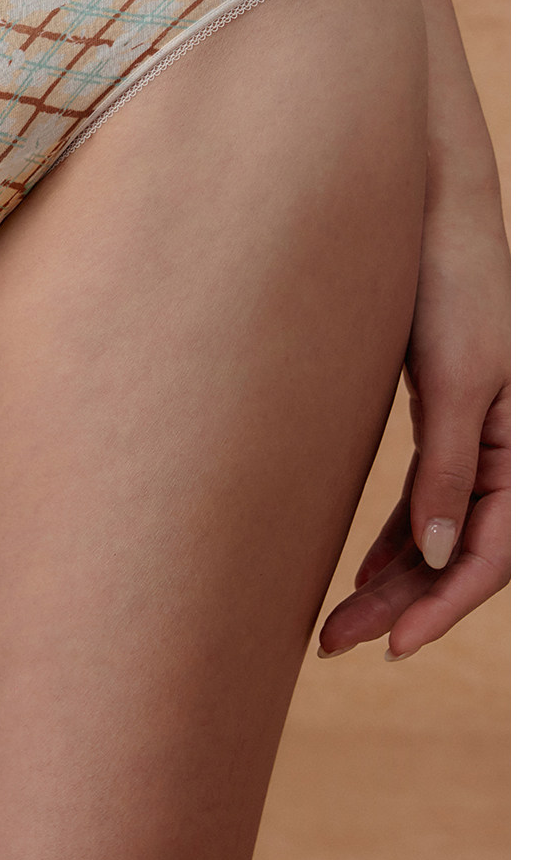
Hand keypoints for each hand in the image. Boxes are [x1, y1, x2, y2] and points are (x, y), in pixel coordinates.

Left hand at [317, 196, 509, 661]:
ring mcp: (480, 439)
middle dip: (403, 604)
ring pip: (439, 531)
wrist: (430, 214)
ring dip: (393, 580)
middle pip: (461, 552)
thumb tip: (434, 554)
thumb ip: (447, 468)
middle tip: (338, 643)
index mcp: (527, 445)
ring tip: (337, 624)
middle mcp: (510, 450)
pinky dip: (395, 539)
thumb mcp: (455, 379)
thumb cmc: (455, 283)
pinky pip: (427, 499)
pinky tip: (360, 571)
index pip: (494, 552)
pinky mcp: (448, 423)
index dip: (445, 605)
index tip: (393, 645)